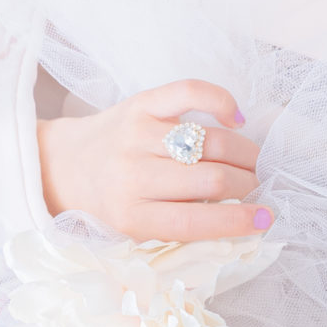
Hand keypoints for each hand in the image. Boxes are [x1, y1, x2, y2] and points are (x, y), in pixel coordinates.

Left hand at [36, 79, 269, 243]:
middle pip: (211, 180)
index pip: (197, 223)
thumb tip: (241, 220)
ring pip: (210, 142)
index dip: (240, 222)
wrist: (60, 166)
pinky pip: (190, 92)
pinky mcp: (141, 104)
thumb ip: (180, 231)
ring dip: (243, 153)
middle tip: (258, 188)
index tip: (266, 219)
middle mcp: (133, 175)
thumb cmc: (104, 207)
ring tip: (252, 162)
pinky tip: (236, 117)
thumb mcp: (133, 233)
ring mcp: (138, 135)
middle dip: (247, 186)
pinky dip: (222, 100)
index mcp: (131, 217)